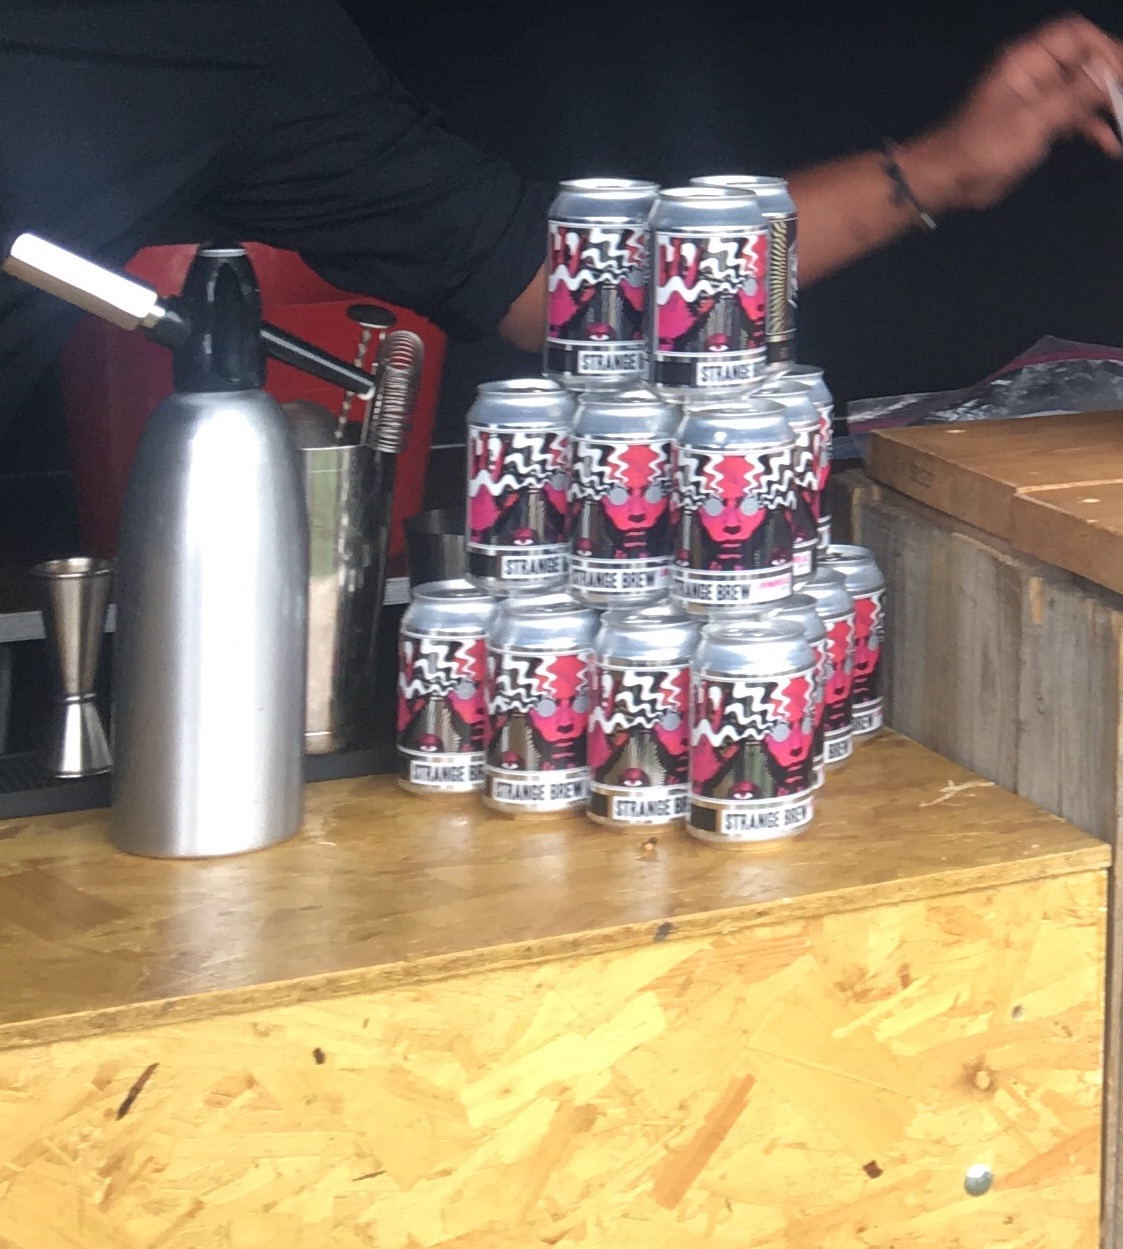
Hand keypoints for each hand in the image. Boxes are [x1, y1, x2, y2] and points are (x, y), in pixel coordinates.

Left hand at [899, 14, 1122, 213]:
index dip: (1103, 48)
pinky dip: (1090, 129)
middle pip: (1084, 62)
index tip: (1121, 73)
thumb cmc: (982, 146)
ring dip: (1105, 106)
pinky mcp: (1036, 127)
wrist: (948, 180)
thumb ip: (1074, 96)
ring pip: (1082, 93)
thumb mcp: (1032, 120)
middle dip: (1110, 78)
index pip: (1075, 35)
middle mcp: (1035, 75)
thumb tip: (1109, 74)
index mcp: (1027, 60)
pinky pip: (1072, 120)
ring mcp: (1037, 102)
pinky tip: (1109, 145)